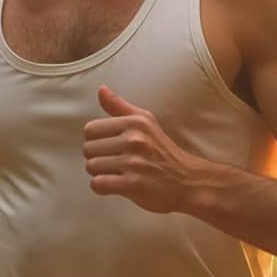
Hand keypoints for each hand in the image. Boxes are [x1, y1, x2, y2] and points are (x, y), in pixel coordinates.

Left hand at [83, 85, 197, 214]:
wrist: (188, 180)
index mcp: (134, 122)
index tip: (111, 148)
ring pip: (91, 167)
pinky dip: (102, 188)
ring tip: (118, 173)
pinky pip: (98, 184)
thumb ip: (120, 107)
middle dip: (98, 158)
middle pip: (88, 149)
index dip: (96, 141)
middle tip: (116, 163)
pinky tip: (117, 185)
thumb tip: (101, 89)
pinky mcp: (133, 184)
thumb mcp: (145, 122)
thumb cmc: (163, 152)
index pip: (90, 129)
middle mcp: (134, 140)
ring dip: (101, 174)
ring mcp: (133, 162)